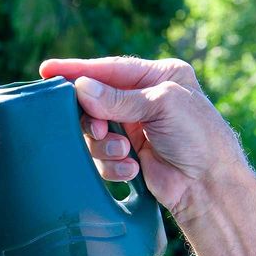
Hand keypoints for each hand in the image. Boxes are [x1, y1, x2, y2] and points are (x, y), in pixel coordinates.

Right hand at [39, 57, 245, 219]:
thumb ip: (118, 99)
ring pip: (93, 132)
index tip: (47, 71)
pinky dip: (112, 164)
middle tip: (98, 129)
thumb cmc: (198, 137)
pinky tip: (132, 168)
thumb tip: (80, 88)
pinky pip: (100, 156)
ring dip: (105, 146)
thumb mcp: (161, 106)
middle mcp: (141, 100)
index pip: (108, 69)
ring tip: (125, 153)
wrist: (208, 186)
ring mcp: (133, 128)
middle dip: (93, 119)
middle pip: (93, 102)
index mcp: (156, 77)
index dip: (77, 70)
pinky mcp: (126, 155)